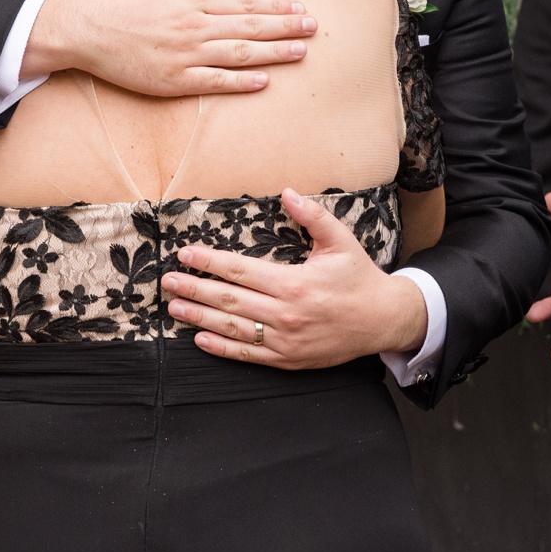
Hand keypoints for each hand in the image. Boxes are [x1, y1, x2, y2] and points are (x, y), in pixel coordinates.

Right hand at [22, 0, 316, 96]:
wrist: (79, 28)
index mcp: (190, 1)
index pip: (242, 5)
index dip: (273, 7)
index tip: (297, 7)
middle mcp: (193, 28)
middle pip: (249, 29)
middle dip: (285, 28)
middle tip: (313, 27)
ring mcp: (184, 56)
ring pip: (239, 55)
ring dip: (273, 53)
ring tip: (301, 51)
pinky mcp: (172, 80)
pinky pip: (213, 82)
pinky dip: (240, 82)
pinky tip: (264, 81)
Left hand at [162, 189, 428, 368]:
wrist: (382, 320)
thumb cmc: (359, 278)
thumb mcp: (340, 241)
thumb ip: (312, 217)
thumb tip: (287, 192)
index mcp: (294, 282)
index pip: (240, 270)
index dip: (209, 261)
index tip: (186, 254)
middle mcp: (285, 313)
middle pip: (229, 299)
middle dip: (194, 288)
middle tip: (168, 281)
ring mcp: (285, 340)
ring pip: (233, 328)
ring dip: (200, 318)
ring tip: (175, 308)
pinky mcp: (288, 359)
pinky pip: (248, 355)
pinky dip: (222, 348)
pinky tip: (201, 340)